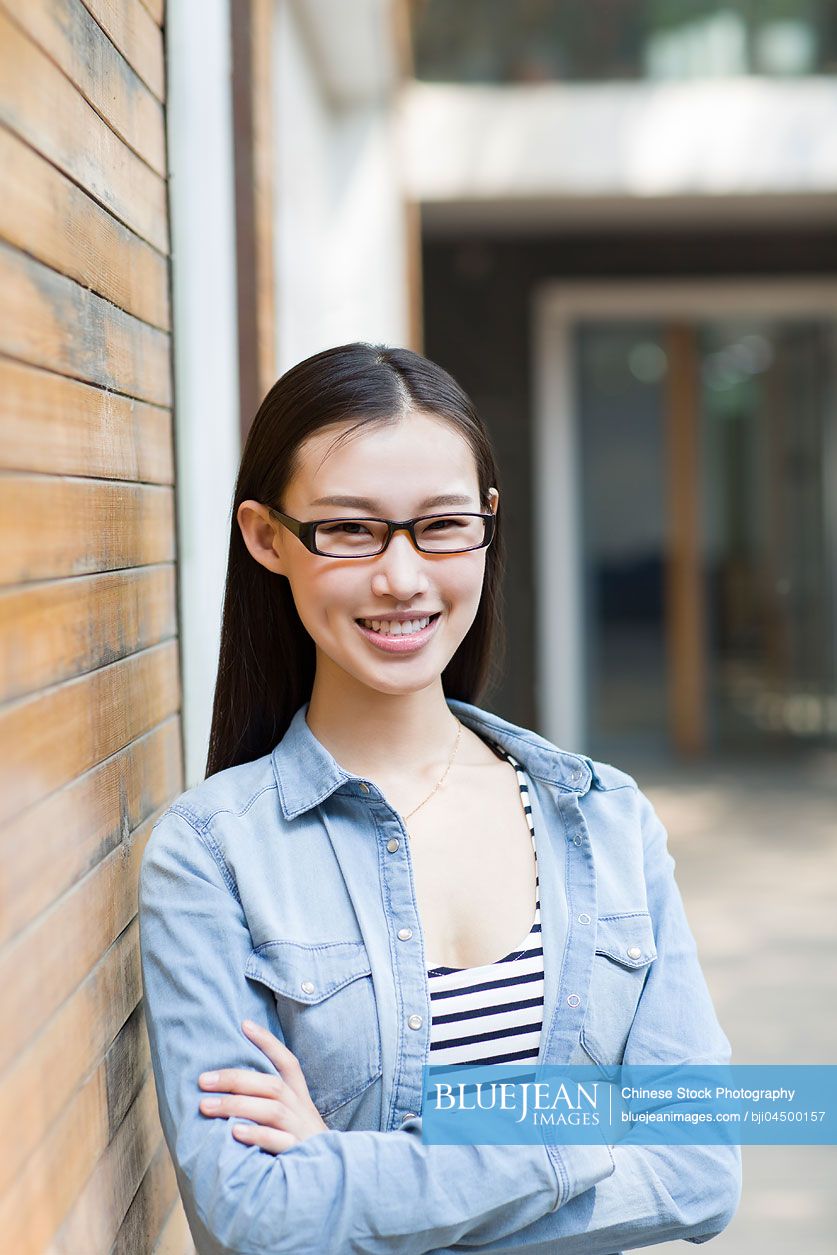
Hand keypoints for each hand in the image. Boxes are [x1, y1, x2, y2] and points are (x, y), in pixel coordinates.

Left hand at [198, 1019, 329, 1152]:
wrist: (329, 1178)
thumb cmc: (299, 1142)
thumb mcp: (293, 1115)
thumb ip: (270, 1098)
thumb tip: (230, 1083)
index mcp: (299, 1096)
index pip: (287, 1062)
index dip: (268, 1042)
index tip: (244, 1024)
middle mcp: (300, 1109)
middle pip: (271, 1085)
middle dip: (235, 1079)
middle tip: (203, 1080)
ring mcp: (300, 1131)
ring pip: (271, 1109)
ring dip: (236, 1106)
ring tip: (206, 1106)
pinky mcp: (298, 1154)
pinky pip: (278, 1141)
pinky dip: (256, 1135)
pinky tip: (234, 1133)